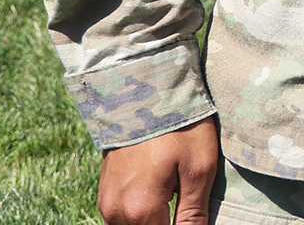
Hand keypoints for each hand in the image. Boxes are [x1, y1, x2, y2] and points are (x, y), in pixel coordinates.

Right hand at [98, 118, 219, 224]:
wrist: (146, 91)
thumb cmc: (179, 128)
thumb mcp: (199, 168)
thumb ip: (194, 212)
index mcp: (141, 209)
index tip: (192, 217)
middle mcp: (116, 212)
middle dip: (165, 223)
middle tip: (184, 208)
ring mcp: (106, 202)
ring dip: (151, 221)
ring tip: (172, 205)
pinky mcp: (104, 191)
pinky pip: (119, 218)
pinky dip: (138, 216)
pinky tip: (158, 203)